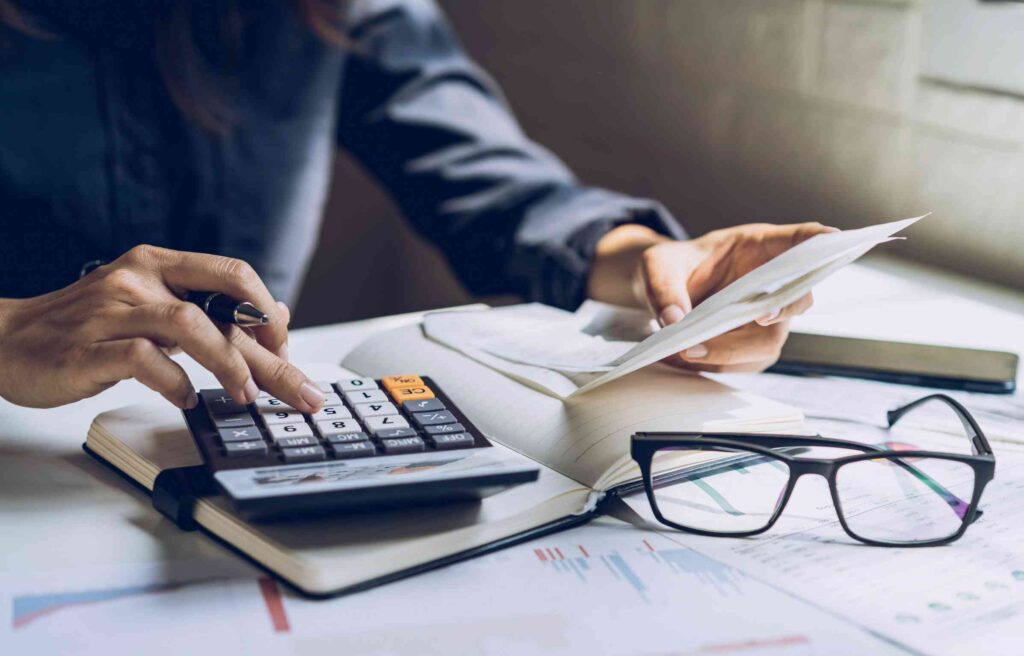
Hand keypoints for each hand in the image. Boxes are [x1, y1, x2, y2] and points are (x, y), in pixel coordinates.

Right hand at [0, 245, 324, 410]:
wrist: (5, 340)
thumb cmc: (86, 327)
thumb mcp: (152, 305)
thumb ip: (210, 307)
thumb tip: (274, 313)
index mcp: (159, 263)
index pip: (233, 274)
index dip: (268, 312)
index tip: (286, 348)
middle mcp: (140, 279)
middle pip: (224, 308)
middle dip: (271, 354)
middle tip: (301, 391)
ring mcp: (114, 311)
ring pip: (190, 325)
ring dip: (228, 364)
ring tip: (245, 395)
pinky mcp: (89, 347)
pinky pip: (144, 360)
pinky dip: (173, 382)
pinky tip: (184, 399)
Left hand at [587, 222, 836, 371]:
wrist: (661, 294)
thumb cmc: (668, 268)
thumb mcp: (656, 265)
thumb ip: (663, 286)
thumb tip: (675, 320)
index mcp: (759, 246)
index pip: (800, 239)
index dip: (820, 240)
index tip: (834, 238)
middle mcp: (771, 283)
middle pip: (796, 299)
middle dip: (779, 310)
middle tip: (757, 317)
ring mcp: (766, 316)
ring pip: (770, 340)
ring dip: (733, 350)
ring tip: (688, 350)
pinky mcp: (751, 344)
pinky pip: (747, 361)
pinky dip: (718, 364)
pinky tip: (686, 357)